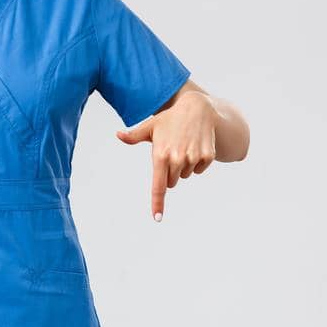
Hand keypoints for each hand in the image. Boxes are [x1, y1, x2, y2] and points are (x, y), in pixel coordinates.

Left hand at [115, 91, 218, 221]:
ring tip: (183, 145)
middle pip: (171, 182)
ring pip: (185, 175)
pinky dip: (197, 162)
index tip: (157, 217)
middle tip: (171, 151)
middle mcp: (177, 159)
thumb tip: (118, 135)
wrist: (197, 109)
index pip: (158, 185)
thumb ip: (133, 135)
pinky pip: (199, 170)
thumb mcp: (150, 126)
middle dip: (170, 172)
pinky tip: (195, 146)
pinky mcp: (208, 156)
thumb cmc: (169, 119)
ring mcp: (194, 158)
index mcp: (160, 155)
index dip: (157, 203)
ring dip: (183, 166)